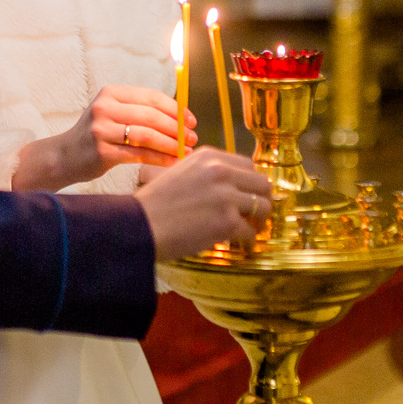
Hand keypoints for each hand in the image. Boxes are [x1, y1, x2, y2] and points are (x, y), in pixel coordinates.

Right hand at [11, 85, 196, 191]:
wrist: (63, 156)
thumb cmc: (96, 135)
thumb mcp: (112, 114)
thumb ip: (139, 112)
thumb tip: (181, 118)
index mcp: (110, 93)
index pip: (151, 97)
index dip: (175, 108)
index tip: (191, 120)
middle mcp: (104, 108)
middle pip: (151, 116)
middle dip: (177, 127)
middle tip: (193, 137)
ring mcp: (101, 130)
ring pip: (146, 135)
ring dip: (171, 144)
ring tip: (185, 150)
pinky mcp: (102, 151)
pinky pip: (139, 154)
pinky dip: (159, 158)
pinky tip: (172, 162)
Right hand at [135, 149, 273, 259]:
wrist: (139, 225)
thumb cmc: (153, 203)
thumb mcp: (177, 173)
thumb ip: (203, 174)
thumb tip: (225, 186)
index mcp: (208, 156)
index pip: (247, 165)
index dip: (250, 183)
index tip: (248, 195)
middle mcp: (220, 171)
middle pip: (262, 183)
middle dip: (262, 199)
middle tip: (256, 214)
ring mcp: (226, 195)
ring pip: (263, 206)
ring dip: (258, 221)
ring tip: (251, 230)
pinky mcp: (227, 221)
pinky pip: (251, 231)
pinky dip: (249, 241)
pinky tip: (243, 246)